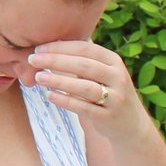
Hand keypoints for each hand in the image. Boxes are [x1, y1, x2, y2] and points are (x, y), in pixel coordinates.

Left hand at [23, 41, 146, 132]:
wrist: (132, 124)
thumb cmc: (108, 92)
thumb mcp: (102, 72)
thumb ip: (83, 58)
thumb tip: (52, 41)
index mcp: (113, 61)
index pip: (85, 48)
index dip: (61, 47)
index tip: (39, 48)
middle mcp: (117, 76)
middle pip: (83, 65)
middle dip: (55, 61)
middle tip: (33, 59)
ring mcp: (115, 97)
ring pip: (84, 87)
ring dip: (59, 81)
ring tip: (38, 77)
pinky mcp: (108, 116)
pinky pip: (84, 108)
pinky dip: (65, 101)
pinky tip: (49, 95)